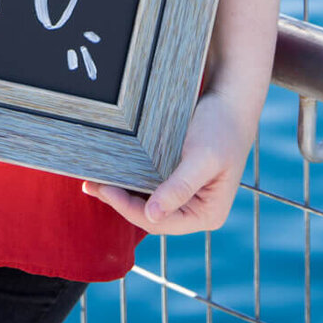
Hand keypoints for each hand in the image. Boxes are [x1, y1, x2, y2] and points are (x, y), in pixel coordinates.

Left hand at [81, 88, 254, 236]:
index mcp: (207, 214)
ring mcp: (186, 195)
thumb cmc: (222, 126)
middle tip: (91, 184)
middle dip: (120, 201)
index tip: (106, 189)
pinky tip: (112, 170)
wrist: (231, 99)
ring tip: (93, 180)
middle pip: (150, 215)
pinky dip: (130, 178)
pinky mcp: (176, 178)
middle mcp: (196, 210)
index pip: (160, 222)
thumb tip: (153, 215)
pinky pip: (149, 185)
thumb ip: (179, 187)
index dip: (129, 209)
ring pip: (146, 201)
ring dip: (121, 191)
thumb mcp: (202, 157)